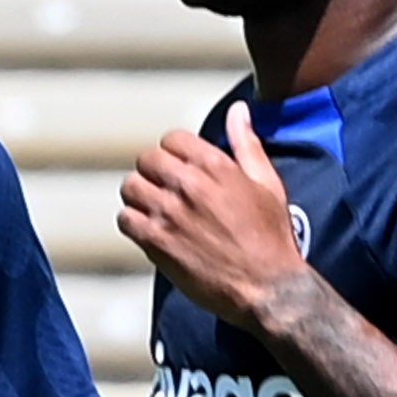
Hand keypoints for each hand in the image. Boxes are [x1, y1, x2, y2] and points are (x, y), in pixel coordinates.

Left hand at [115, 115, 309, 330]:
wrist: (267, 286)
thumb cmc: (272, 236)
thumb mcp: (267, 183)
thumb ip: (246, 144)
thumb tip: (238, 110)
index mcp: (215, 165)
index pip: (171, 139)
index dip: (173, 152)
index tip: (179, 168)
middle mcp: (188, 184)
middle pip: (146, 160)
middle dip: (153, 172)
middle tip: (164, 189)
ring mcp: (169, 213)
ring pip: (130, 187)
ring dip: (139, 196)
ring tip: (153, 209)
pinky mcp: (156, 242)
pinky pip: (125, 219)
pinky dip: (132, 222)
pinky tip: (148, 230)